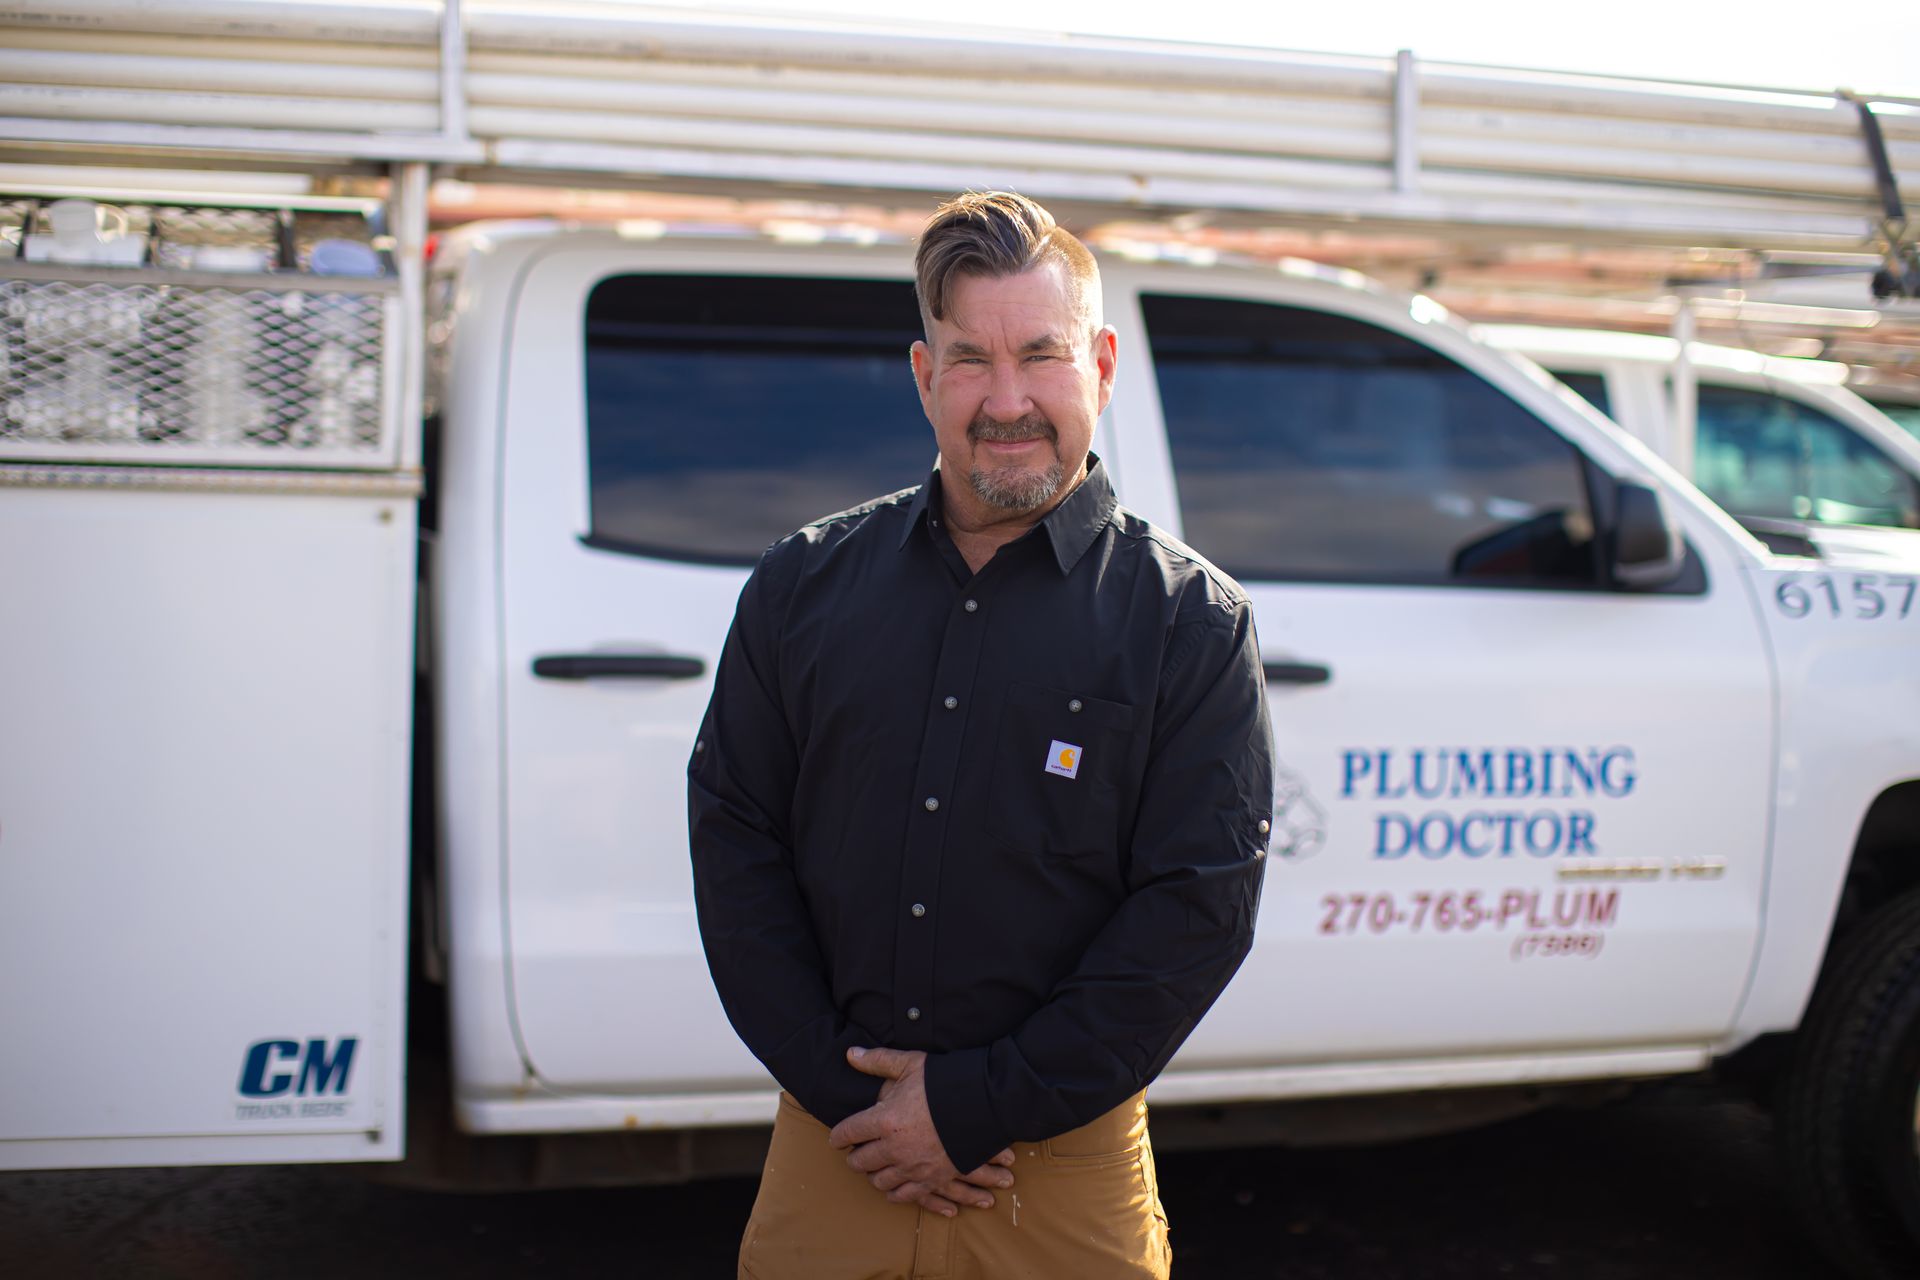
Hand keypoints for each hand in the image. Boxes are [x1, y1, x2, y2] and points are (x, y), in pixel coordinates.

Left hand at [828, 1046, 1015, 1216]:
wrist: (985, 1105)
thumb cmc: (945, 1082)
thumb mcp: (911, 1065)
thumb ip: (878, 1061)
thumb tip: (850, 1053)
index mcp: (885, 1119)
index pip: (848, 1133)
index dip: (838, 1136)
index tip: (836, 1138)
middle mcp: (895, 1148)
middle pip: (860, 1162)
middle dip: (854, 1157)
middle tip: (855, 1152)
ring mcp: (913, 1167)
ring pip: (879, 1181)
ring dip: (873, 1175)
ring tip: (874, 1167)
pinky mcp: (931, 1180)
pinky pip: (904, 1196)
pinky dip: (894, 1193)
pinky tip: (892, 1186)